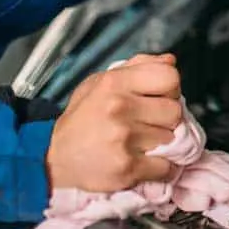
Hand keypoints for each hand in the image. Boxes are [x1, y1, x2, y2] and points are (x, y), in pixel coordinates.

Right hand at [46, 53, 182, 192]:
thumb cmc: (82, 119)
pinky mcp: (127, 167)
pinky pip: (166, 167)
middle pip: (174, 111)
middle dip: (166, 119)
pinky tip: (145, 162)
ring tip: (140, 142)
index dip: (170, 89)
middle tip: (149, 123)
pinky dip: (161, 168)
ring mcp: (124, 138)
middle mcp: (119, 107)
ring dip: (161, 144)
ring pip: (171, 139)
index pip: (169, 78)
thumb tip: (169, 61)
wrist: (54, 158)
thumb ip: (137, 67)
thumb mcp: (100, 83)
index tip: (161, 98)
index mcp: (114, 83)